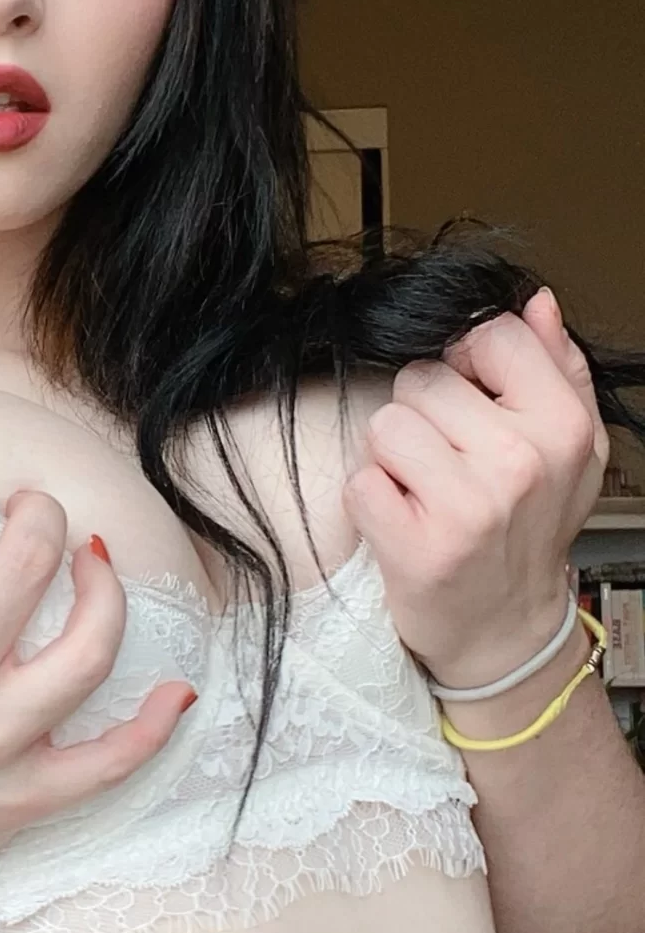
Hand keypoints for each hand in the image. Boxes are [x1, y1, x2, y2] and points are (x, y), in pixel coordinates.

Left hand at [341, 286, 609, 689]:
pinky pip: (361, 480)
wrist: (505, 630)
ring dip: (394, 457)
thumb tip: (536, 302)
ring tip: (426, 491)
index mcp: (561, 427)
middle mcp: (519, 462)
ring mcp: (467, 507)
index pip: (489, 333)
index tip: (473, 401)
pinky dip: (372, 499)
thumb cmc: (529, 530)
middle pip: (422, 378)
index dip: (467, 361)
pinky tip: (405, 521)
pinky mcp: (415, 545)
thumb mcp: (571, 450)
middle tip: (449, 464)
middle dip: (424, 414)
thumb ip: (558, 368)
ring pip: (386, 424)